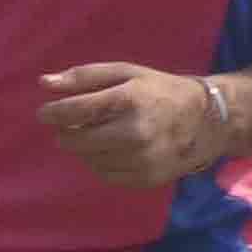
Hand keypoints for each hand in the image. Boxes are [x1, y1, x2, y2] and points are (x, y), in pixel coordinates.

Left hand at [40, 65, 221, 188]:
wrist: (207, 122)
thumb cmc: (160, 91)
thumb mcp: (125, 73)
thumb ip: (84, 77)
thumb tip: (44, 83)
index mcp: (129, 100)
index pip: (74, 111)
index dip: (52, 113)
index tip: (45, 113)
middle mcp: (135, 132)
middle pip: (77, 141)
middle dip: (66, 133)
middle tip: (69, 127)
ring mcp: (143, 159)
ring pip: (89, 160)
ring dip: (84, 149)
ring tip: (95, 136)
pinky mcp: (148, 179)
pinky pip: (106, 176)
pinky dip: (100, 164)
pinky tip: (110, 151)